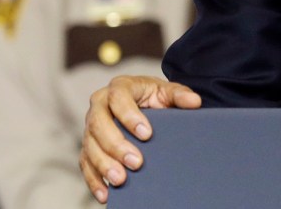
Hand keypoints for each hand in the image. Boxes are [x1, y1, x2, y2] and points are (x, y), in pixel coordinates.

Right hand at [79, 75, 200, 203]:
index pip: (119, 99)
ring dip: (104, 165)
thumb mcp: (166, 91)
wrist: (142, 102)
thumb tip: (195, 102)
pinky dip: (94, 180)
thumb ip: (179, 95)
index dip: (130, 117)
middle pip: (99, 125)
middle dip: (117, 145)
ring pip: (90, 146)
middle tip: (136, 162)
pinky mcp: (88, 145)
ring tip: (121, 180)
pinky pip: (85, 163)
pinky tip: (105, 193)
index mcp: (119, 87)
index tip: (147, 134)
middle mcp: (99, 104)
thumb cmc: (153, 95)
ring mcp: (90, 126)